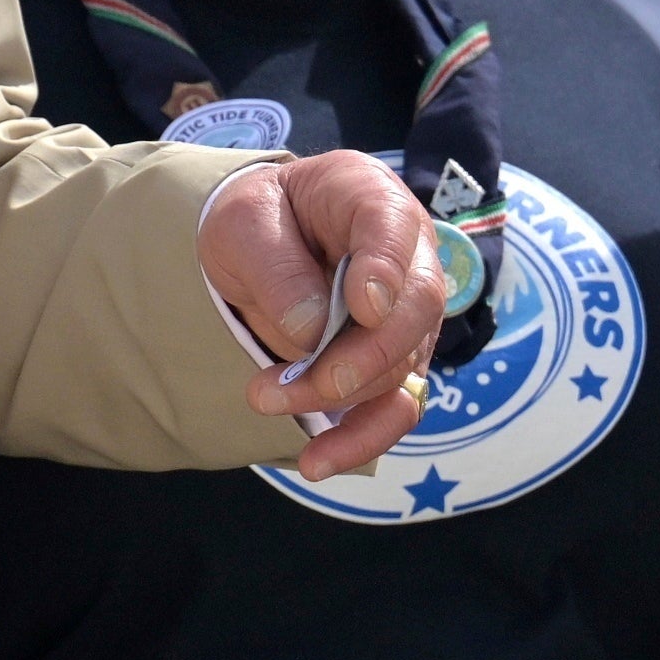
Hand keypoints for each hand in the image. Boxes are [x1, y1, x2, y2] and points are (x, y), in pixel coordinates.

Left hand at [198, 146, 448, 480]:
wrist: (260, 241)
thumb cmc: (256, 218)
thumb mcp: (244, 223)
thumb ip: (277, 267)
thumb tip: (312, 333)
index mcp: (371, 198)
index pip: (394, 230)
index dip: (385, 271)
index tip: (361, 308)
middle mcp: (408, 256)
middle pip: (415, 310)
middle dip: (363, 355)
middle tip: (309, 379)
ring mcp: (407, 314)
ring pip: (404, 366)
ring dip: (343, 398)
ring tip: (266, 399)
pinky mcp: (392, 363)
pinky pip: (393, 408)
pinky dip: (361, 439)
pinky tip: (318, 461)